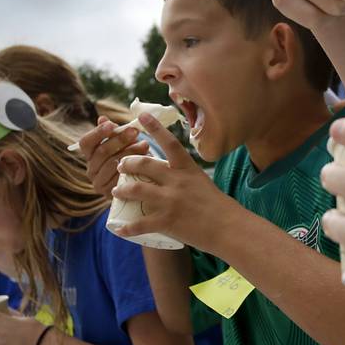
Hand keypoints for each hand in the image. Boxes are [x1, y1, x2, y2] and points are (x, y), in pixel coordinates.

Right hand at [79, 116, 150, 195]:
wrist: (139, 183)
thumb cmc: (129, 157)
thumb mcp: (121, 143)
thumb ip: (112, 132)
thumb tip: (102, 118)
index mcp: (90, 155)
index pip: (85, 142)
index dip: (97, 132)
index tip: (112, 124)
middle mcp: (91, 169)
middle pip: (102, 151)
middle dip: (120, 139)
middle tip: (135, 131)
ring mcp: (99, 183)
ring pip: (113, 163)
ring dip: (130, 152)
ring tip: (145, 145)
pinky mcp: (111, 194)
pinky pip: (122, 177)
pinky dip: (134, 167)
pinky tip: (145, 161)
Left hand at [112, 113, 242, 252]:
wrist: (228, 227)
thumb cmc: (217, 205)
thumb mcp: (200, 181)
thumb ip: (182, 175)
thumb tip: (164, 174)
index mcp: (187, 168)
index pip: (169, 142)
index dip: (154, 127)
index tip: (141, 115)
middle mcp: (176, 181)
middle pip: (144, 164)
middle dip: (127, 163)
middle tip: (120, 165)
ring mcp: (170, 201)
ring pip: (135, 190)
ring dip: (121, 190)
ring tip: (116, 191)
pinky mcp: (166, 221)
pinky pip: (140, 223)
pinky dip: (127, 228)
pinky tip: (119, 229)